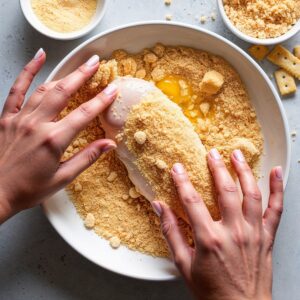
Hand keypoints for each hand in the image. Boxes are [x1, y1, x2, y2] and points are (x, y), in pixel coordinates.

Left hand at [0, 48, 117, 222]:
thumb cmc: (29, 189)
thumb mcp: (63, 178)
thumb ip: (87, 158)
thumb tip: (109, 144)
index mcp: (54, 140)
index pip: (84, 114)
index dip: (101, 100)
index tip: (113, 89)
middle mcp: (37, 125)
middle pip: (64, 93)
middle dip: (82, 75)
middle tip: (95, 62)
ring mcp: (20, 118)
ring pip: (45, 89)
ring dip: (63, 75)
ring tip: (77, 65)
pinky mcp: (6, 117)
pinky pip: (17, 89)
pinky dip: (28, 71)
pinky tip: (38, 57)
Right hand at [152, 149, 282, 299]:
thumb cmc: (212, 290)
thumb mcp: (184, 264)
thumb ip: (171, 233)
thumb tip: (160, 208)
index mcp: (210, 239)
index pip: (192, 201)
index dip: (182, 181)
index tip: (178, 168)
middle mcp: (233, 232)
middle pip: (225, 190)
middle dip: (217, 167)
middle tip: (212, 153)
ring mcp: (253, 233)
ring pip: (251, 194)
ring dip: (244, 171)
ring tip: (237, 154)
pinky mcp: (267, 237)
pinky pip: (276, 209)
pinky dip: (278, 189)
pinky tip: (276, 172)